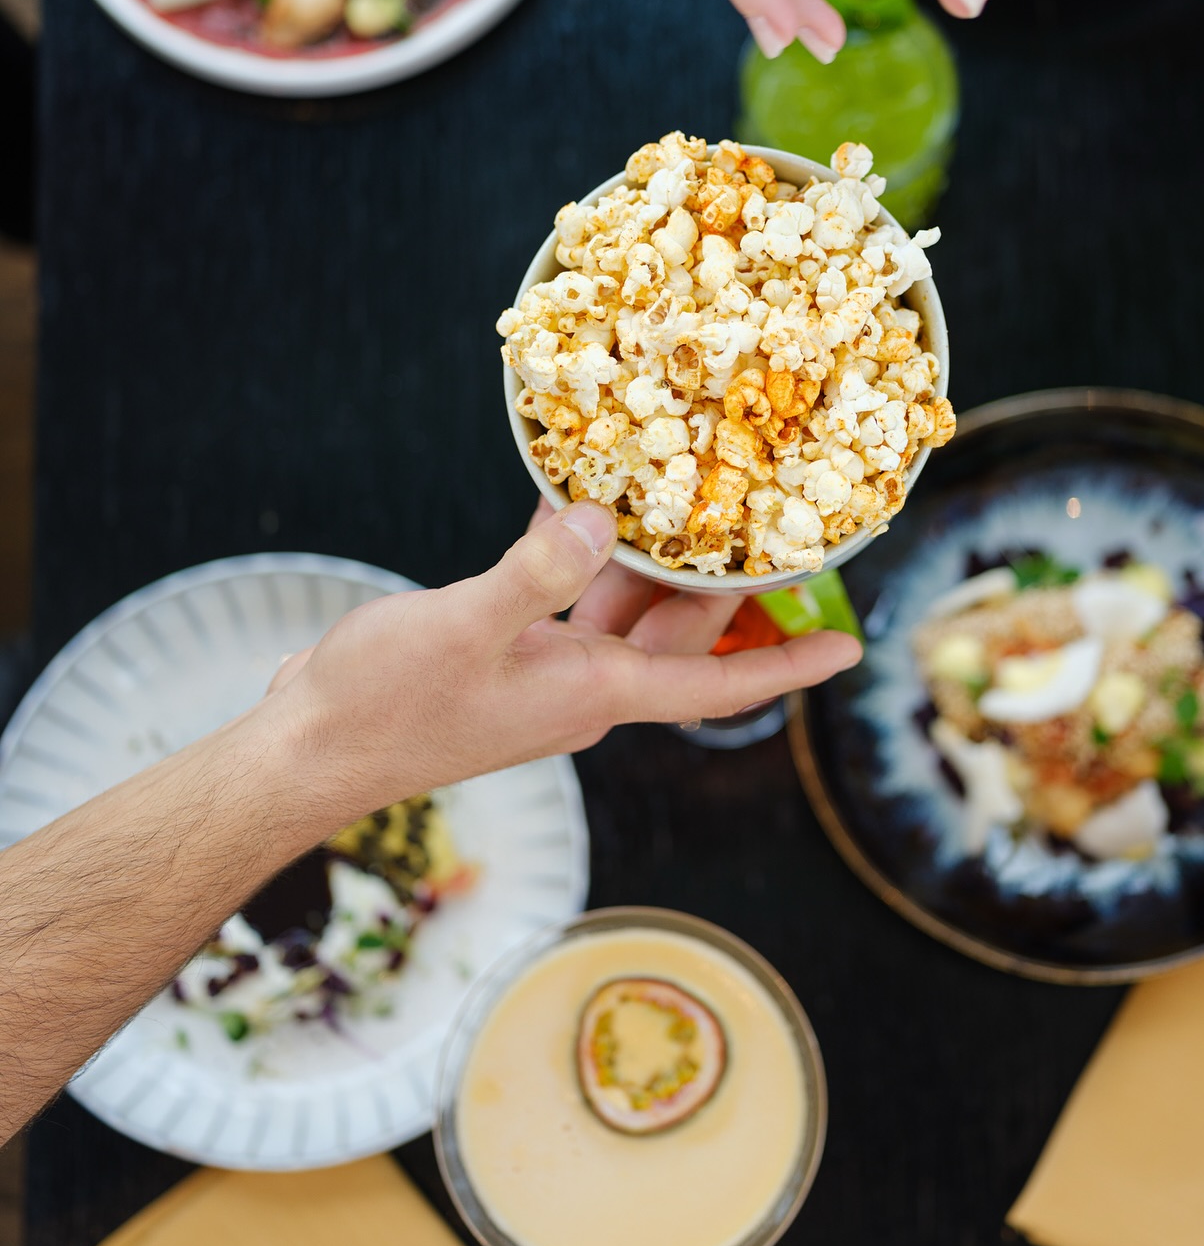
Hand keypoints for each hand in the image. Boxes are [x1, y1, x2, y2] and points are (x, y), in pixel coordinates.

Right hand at [271, 502, 860, 822]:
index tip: (851, 650)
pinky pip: (567, 598)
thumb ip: (535, 573)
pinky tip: (576, 508)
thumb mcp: (464, 627)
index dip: (789, 664)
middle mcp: (582, 685)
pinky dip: (581, 556)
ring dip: (655, 563)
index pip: (718, 681)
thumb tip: (599, 519)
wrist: (309, 748)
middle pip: (682, 634)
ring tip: (689, 497)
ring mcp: (542, 670)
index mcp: (594, 689)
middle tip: (775, 524)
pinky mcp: (501, 653)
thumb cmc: (384, 705)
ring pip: (626, 612)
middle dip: (730, 585)